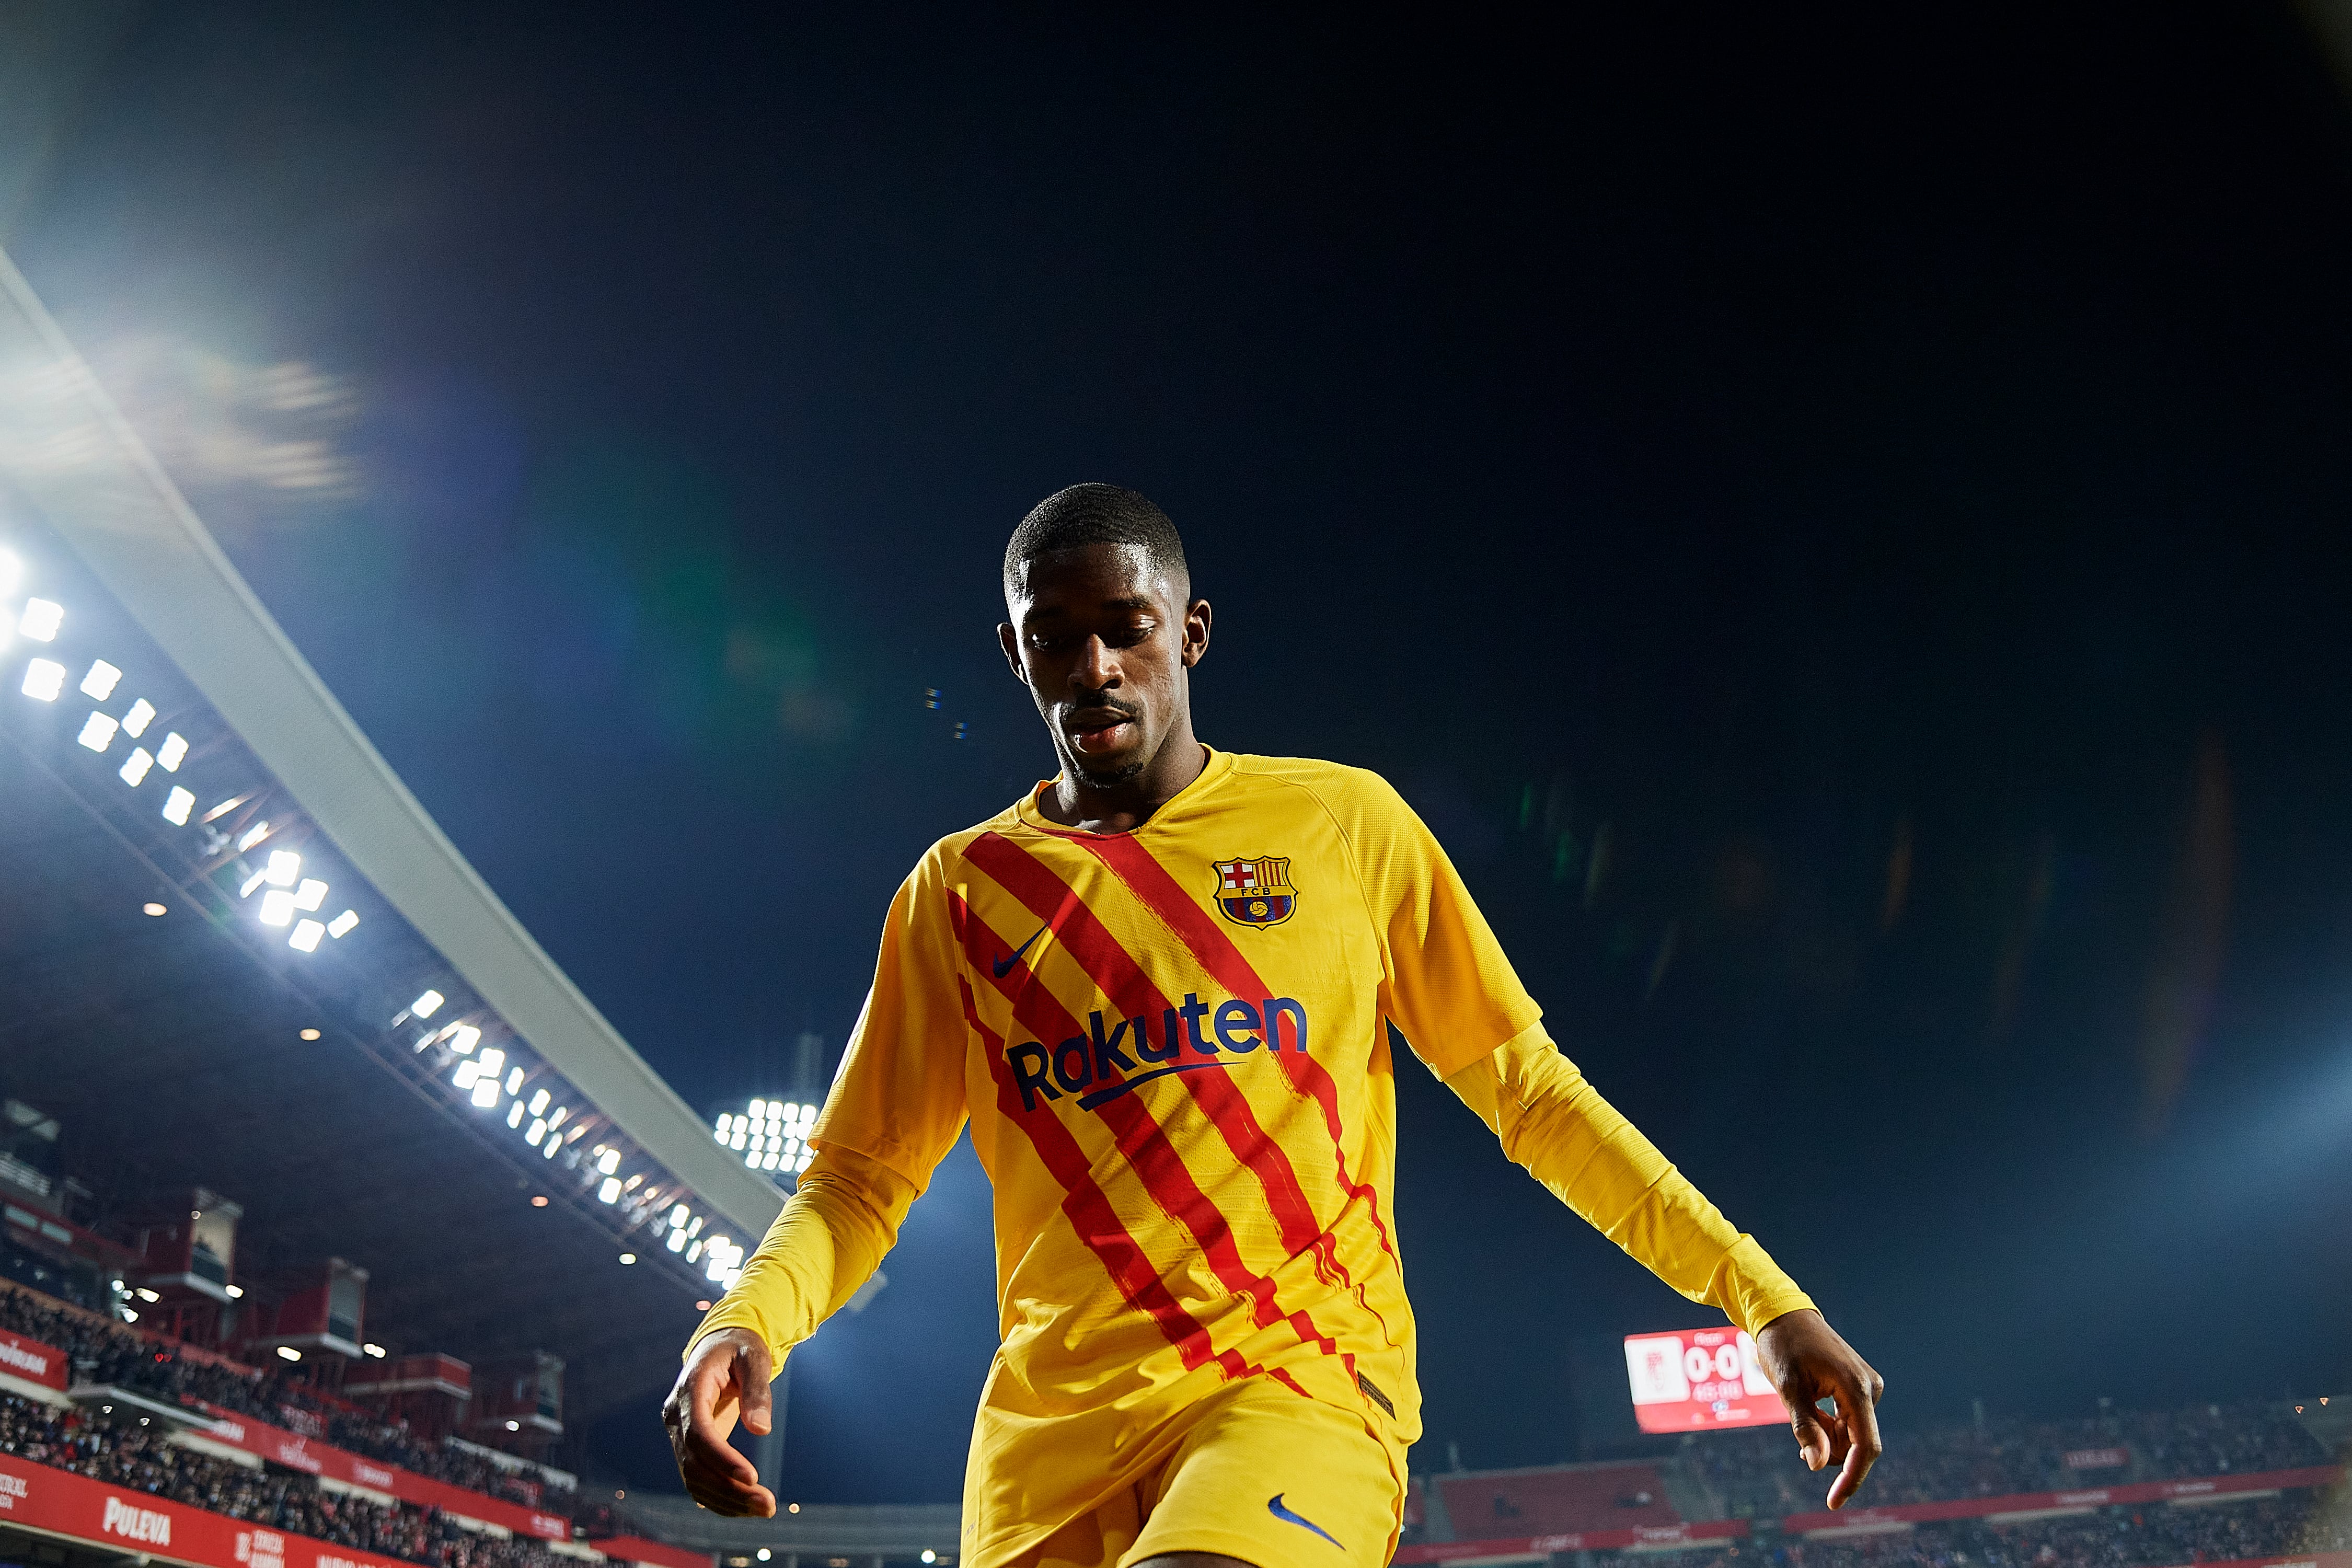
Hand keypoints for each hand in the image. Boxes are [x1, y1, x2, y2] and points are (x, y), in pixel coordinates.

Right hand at [660, 1327, 777, 1516]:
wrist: (720, 1346)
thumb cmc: (740, 1348)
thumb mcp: (753, 1358)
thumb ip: (756, 1390)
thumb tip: (762, 1430)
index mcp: (689, 1391)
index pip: (698, 1434)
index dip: (721, 1459)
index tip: (752, 1478)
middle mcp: (676, 1417)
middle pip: (694, 1464)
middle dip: (729, 1489)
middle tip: (768, 1505)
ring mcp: (679, 1434)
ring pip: (694, 1479)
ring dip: (727, 1500)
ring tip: (765, 1508)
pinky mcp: (689, 1447)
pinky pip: (698, 1480)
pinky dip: (720, 1497)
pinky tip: (747, 1507)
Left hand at [1753, 1308, 1884, 1510]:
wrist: (1783, 1314)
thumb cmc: (1782, 1347)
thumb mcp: (1788, 1388)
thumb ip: (1805, 1427)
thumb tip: (1817, 1466)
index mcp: (1857, 1388)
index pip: (1866, 1447)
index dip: (1852, 1478)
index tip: (1834, 1503)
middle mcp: (1869, 1388)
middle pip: (1857, 1444)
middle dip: (1830, 1452)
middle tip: (1800, 1445)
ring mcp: (1866, 1387)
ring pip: (1851, 1435)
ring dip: (1827, 1439)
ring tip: (1801, 1415)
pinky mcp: (1858, 1387)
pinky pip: (1848, 1421)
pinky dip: (1829, 1428)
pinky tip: (1810, 1415)